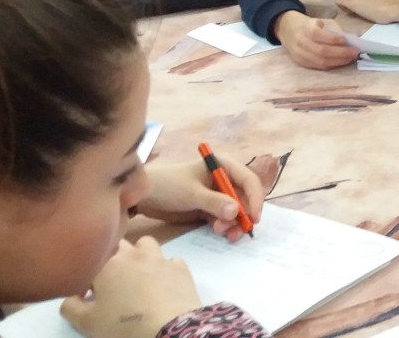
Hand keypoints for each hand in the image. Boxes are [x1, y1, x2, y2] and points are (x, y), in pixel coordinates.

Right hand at [62, 238, 201, 337]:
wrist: (169, 329)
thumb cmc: (123, 325)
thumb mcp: (86, 322)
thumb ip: (70, 306)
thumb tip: (71, 295)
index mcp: (107, 264)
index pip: (92, 261)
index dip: (91, 276)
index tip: (93, 292)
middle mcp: (133, 254)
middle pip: (119, 246)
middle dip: (115, 259)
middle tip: (116, 283)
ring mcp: (159, 258)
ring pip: (147, 244)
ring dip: (141, 255)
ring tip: (140, 276)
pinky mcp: (180, 267)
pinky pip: (170, 261)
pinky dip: (165, 269)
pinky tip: (164, 284)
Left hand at [137, 159, 264, 241]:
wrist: (143, 197)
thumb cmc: (167, 186)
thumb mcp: (190, 193)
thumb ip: (214, 202)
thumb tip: (236, 211)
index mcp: (222, 165)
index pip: (248, 180)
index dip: (255, 198)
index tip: (254, 218)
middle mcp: (223, 178)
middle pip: (245, 197)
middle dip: (242, 215)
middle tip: (235, 231)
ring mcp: (216, 194)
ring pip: (236, 211)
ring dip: (233, 223)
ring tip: (221, 232)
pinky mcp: (209, 208)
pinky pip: (225, 218)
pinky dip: (225, 226)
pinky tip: (218, 232)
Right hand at [273, 11, 358, 69]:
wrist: (288, 30)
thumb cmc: (309, 25)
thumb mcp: (321, 21)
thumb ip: (334, 30)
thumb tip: (352, 39)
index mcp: (306, 28)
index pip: (319, 35)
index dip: (334, 39)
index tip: (347, 40)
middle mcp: (301, 42)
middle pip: (322, 51)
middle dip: (341, 53)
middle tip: (355, 52)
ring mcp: (300, 54)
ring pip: (321, 62)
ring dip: (339, 61)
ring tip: (351, 58)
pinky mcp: (301, 63)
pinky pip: (319, 66)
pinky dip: (332, 65)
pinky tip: (341, 62)